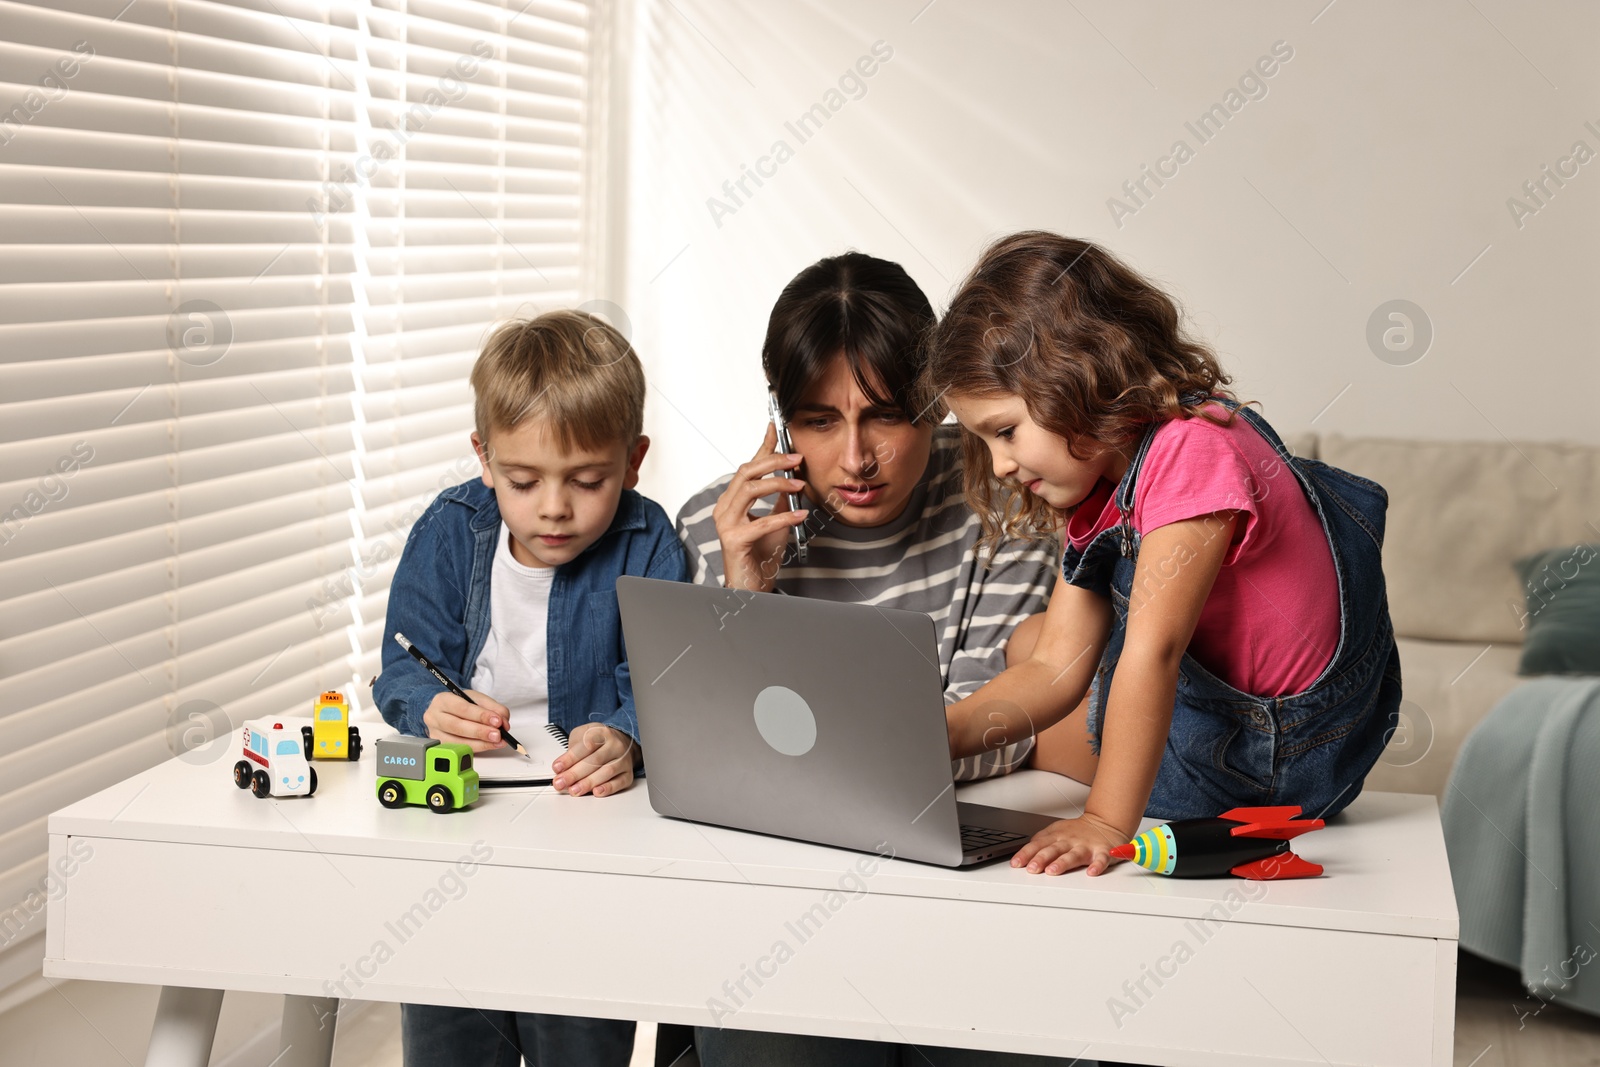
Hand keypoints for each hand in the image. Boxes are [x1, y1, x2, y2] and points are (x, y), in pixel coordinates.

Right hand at [423, 689, 510, 752]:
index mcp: (442, 700)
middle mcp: (434, 717)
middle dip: (480, 732)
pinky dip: (477, 748)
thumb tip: (503, 722)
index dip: (481, 716)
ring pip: (458, 742)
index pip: (462, 708)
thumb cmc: (461, 704)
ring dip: (481, 743)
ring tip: (497, 741)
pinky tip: (489, 745)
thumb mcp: (476, 699)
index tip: (497, 721)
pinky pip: (460, 750)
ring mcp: (435, 734)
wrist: (445, 711)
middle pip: (457, 726)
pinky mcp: (440, 747)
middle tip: (498, 734)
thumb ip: (492, 707)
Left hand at [551, 724, 637, 796]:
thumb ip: (571, 749)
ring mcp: (623, 760)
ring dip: (588, 783)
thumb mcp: (582, 735)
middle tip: (561, 783)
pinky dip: (608, 788)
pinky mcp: (628, 774)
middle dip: (575, 774)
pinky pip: (619, 782)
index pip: (585, 746)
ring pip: (607, 772)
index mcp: (602, 733)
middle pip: (595, 760)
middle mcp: (615, 745)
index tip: (557, 768)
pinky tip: (596, 792)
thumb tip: (561, 768)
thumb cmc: (598, 741)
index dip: (570, 758)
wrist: (621, 742)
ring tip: (574, 790)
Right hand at [712, 422, 809, 591]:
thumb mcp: (775, 522)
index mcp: (732, 501)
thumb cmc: (759, 556)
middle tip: (797, 458)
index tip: (775, 428)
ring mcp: (726, 524)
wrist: (751, 587)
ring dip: (778, 483)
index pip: (748, 467)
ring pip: (750, 490)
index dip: (762, 447)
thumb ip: (781, 501)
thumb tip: (794, 479)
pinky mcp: (734, 540)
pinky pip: (761, 522)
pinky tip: (801, 515)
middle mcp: (724, 508)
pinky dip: (784, 516)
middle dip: (773, 460)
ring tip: (800, 484)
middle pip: (746, 473)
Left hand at [1011, 813, 1132, 876]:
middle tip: (1031, 869)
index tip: (1016, 863)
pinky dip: (1098, 866)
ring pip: (1073, 855)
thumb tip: (1025, 852)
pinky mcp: (1102, 852)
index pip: (1037, 845)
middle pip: (1053, 850)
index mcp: (1056, 836)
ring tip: (1053, 870)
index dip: (1026, 854)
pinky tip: (1092, 872)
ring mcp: (1086, 846)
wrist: (1104, 823)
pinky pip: (1101, 859)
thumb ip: (1041, 841)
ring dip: (1063, 863)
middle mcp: (1069, 841)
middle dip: (1041, 858)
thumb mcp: (1056, 831)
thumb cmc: (1078, 831)